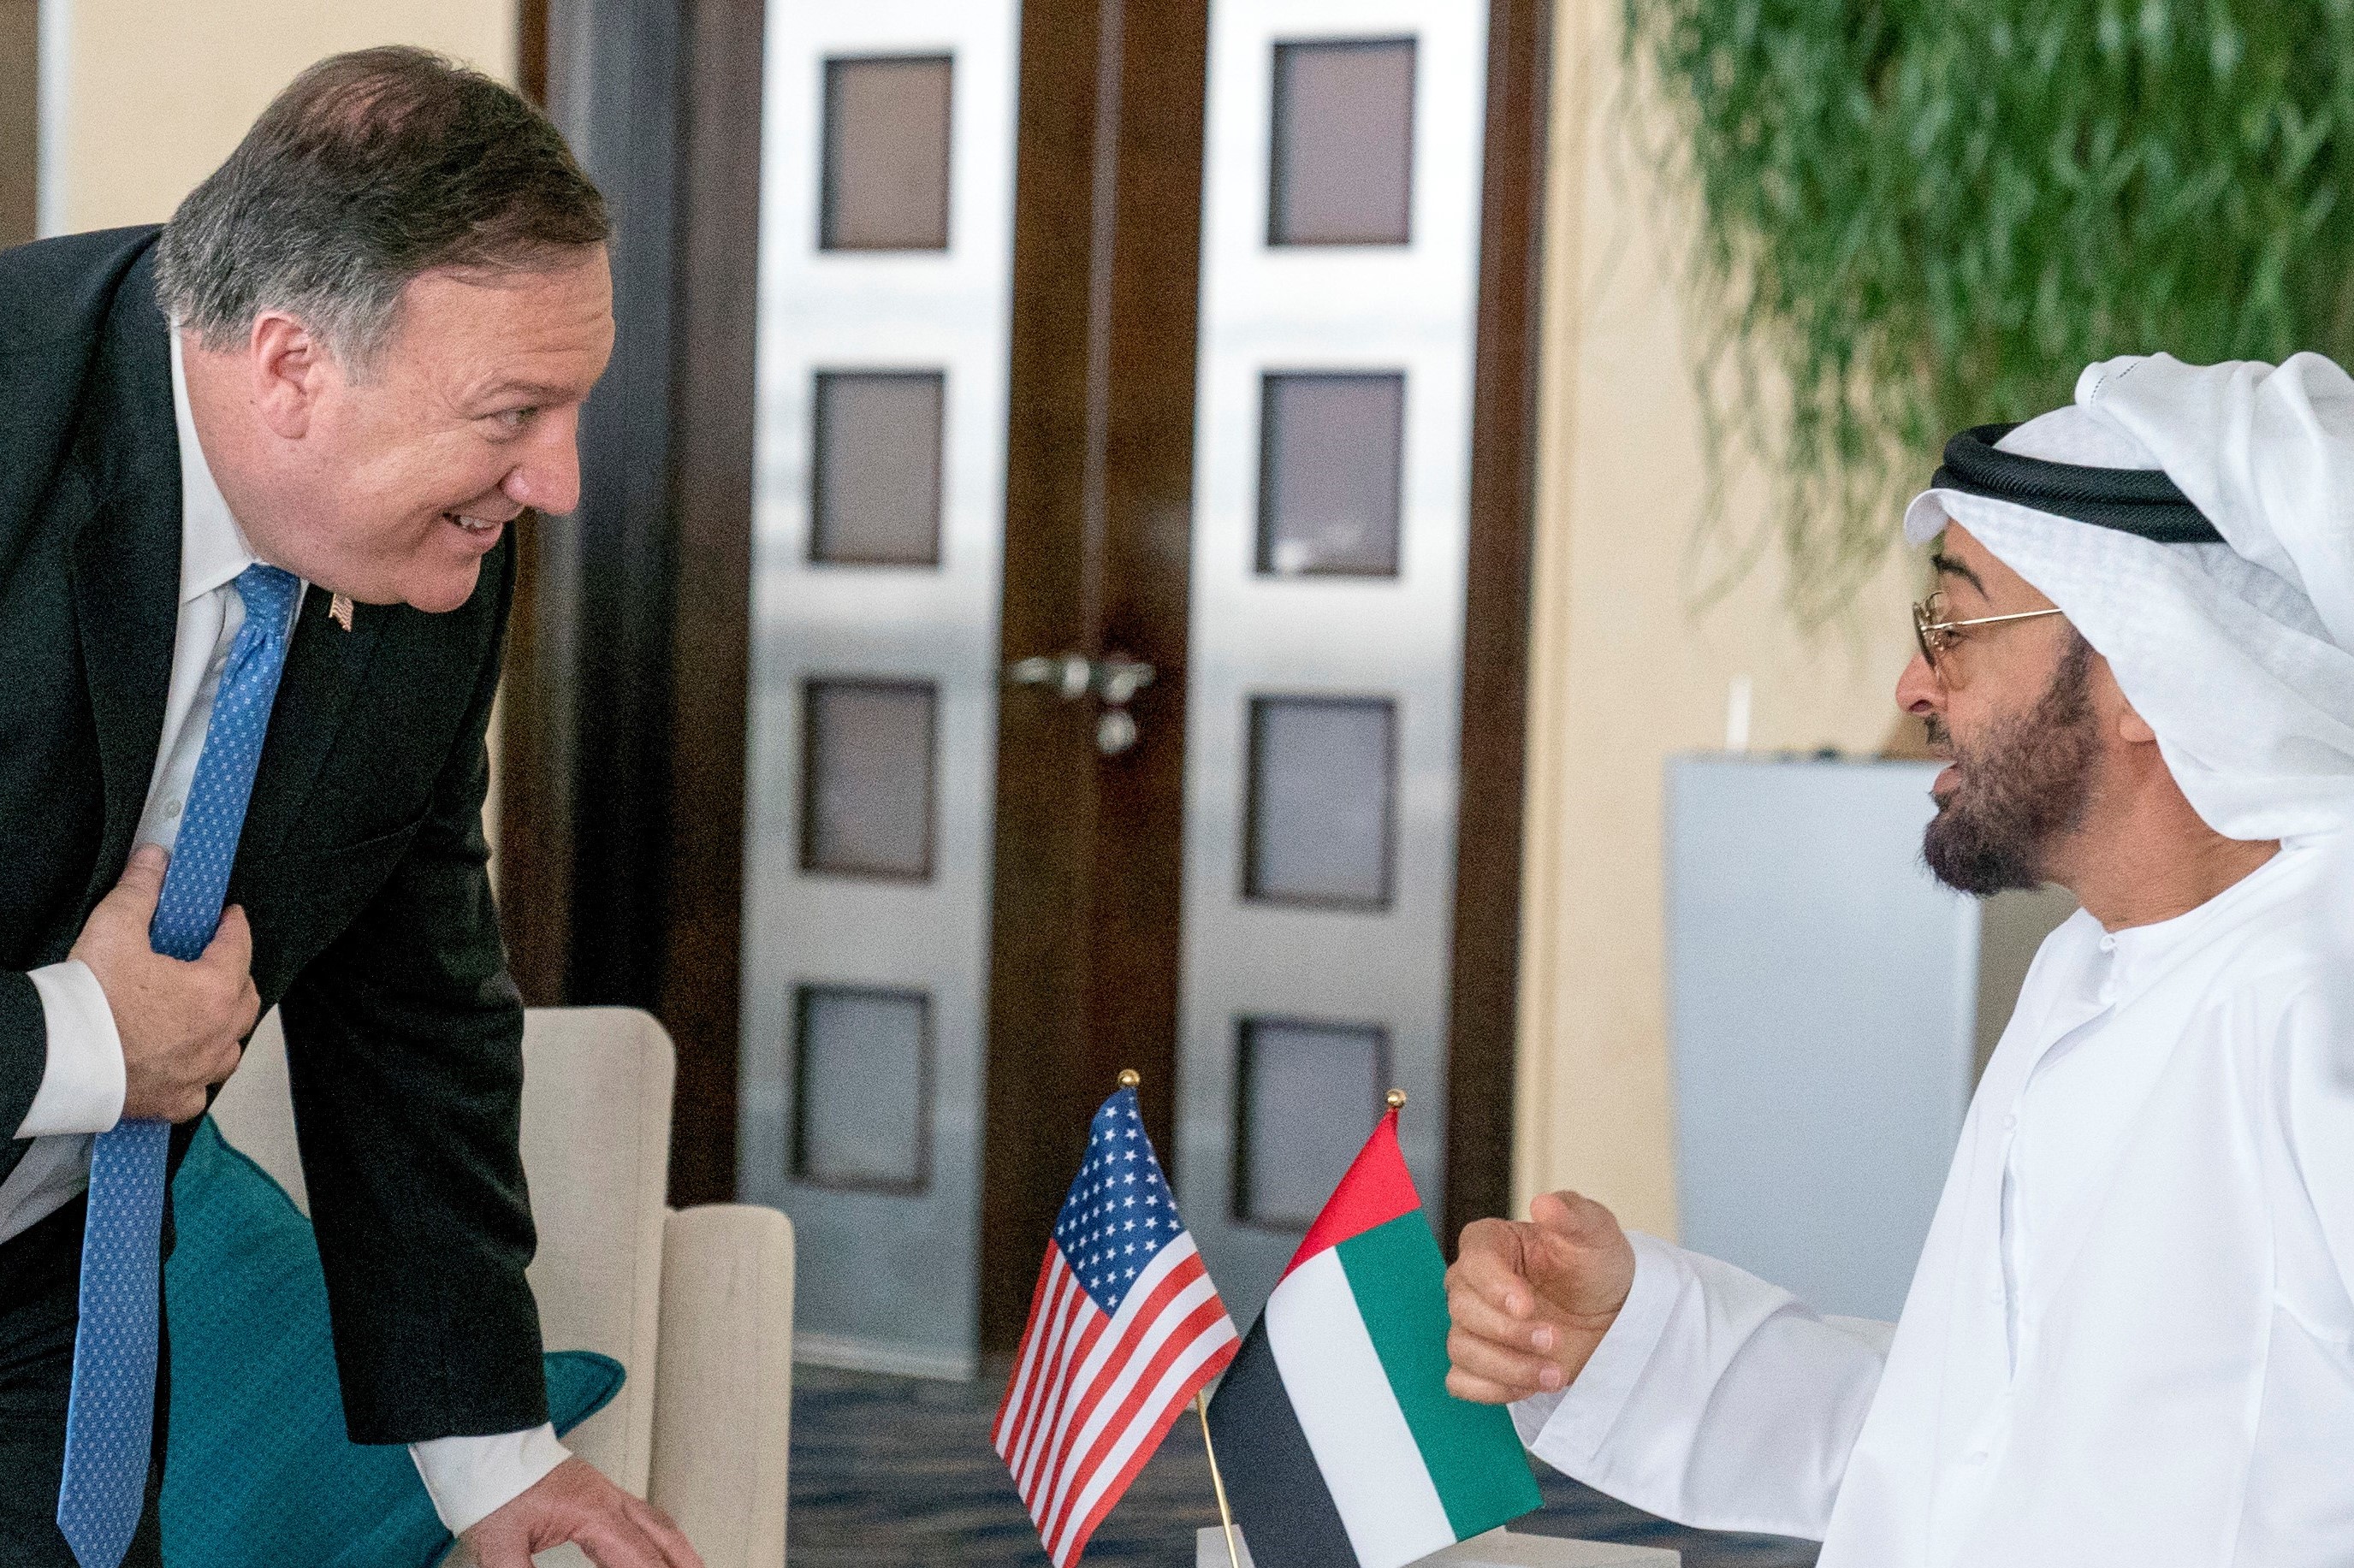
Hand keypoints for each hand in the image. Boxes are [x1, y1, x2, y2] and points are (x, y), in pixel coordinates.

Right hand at [69, 844, 259, 1121]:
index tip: (230, 917)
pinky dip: (197, 1074)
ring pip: (229, 1047)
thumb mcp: (114, 929)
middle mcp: (216, 1035)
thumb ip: (140, 890)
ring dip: (223, 1027)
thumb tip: (155, 860)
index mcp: (213, 991)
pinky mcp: (173, 1101)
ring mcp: (197, 1072)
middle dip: (235, 976)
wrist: (56, 1060)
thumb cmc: (88, 1002)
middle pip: (244, 1000)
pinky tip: (185, 1065)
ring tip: (206, 1012)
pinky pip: (199, 1089)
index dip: (234, 927)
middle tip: (219, 960)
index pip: (238, 948)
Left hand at [464, 1457, 701, 1567]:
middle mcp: (608, 1500)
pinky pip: (642, 1512)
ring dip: (679, 1548)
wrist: (485, 1446)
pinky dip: (660, 1532)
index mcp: (592, 1513)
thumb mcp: (498, 1546)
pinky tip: (658, 1544)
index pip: (638, 1559)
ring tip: (694, 1567)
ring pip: (658, 1521)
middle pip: (662, 1536)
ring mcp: (605, 1492)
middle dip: (683, 1563)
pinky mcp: (596, 1490)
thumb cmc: (492, 1488)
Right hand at [1445, 1190, 1636, 1404]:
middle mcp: (1474, 1284)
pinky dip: (1494, 1390)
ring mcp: (1475, 1326)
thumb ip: (1572, 1214)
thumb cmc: (1596, 1266)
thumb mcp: (1596, 1233)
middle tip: (1554, 1339)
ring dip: (1508, 1368)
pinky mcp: (1482, 1363)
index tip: (1527, 1305)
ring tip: (1555, 1373)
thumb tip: (1544, 1203)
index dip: (1494, 1287)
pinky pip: (1462, 1382)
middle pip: (1462, 1310)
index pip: (1472, 1261)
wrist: (1614, 1315)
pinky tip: (1531, 1385)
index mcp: (1492, 1244)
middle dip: (1509, 1333)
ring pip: (1462, 1350)